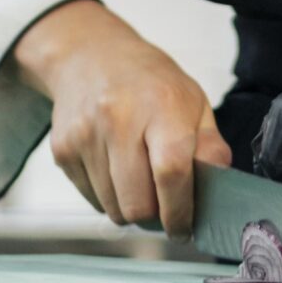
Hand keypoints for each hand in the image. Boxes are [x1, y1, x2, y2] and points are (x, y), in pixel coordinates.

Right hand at [12, 0, 230, 234]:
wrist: (90, 55)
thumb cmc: (149, 82)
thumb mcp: (192, 101)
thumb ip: (210, 146)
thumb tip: (219, 189)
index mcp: (161, 105)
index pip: (172, 172)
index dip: (180, 211)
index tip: (184, 227)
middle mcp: (118, 119)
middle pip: (138, 204)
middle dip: (155, 216)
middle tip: (163, 203)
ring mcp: (85, 135)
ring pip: (113, 209)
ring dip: (131, 207)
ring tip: (138, 178)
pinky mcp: (62, 150)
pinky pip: (92, 199)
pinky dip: (108, 196)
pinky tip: (114, 167)